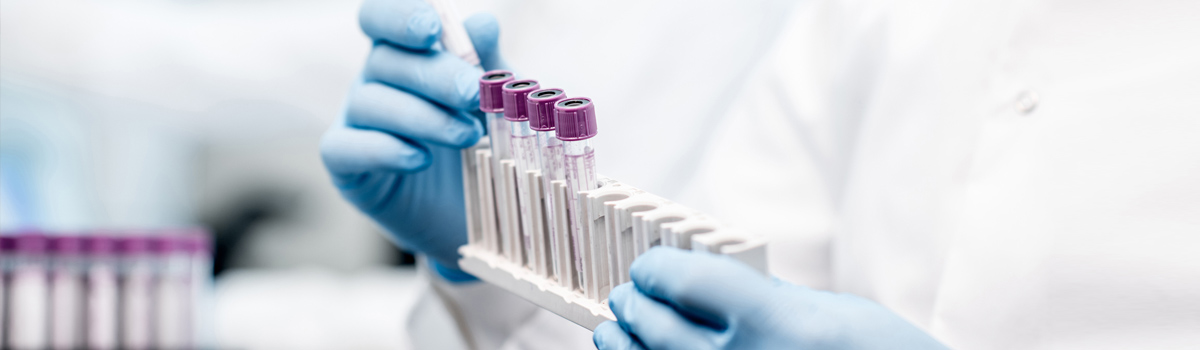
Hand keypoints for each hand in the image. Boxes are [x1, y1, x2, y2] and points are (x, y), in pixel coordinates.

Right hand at [320, 0, 506, 272]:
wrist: (478, 211)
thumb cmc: (484, 142)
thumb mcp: (495, 101)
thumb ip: (488, 63)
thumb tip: (482, 22)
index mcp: (406, 51)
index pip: (382, 15)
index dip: (400, 15)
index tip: (432, 30)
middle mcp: (374, 79)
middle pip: (385, 59)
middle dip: (433, 75)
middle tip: (472, 94)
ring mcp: (355, 120)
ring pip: (370, 102)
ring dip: (421, 116)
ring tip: (467, 136)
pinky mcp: (346, 166)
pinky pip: (346, 147)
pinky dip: (384, 150)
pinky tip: (420, 159)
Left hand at [595, 247, 948, 349]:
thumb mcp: (832, 311)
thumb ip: (766, 294)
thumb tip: (711, 280)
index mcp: (776, 322)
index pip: (683, 279)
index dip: (656, 267)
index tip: (650, 266)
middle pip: (655, 324)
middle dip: (635, 302)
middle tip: (629, 295)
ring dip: (623, 344)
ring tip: (616, 330)